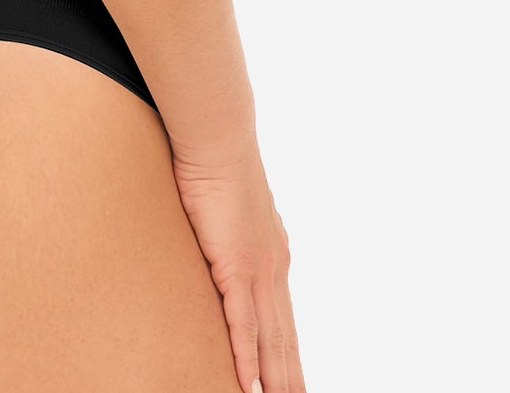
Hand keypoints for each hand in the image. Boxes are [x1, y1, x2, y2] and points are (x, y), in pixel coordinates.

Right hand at [171, 144, 304, 392]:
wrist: (219, 140)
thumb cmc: (217, 162)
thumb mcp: (228, 208)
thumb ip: (229, 231)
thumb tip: (218, 238)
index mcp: (273, 254)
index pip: (283, 315)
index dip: (289, 352)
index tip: (293, 380)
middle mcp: (273, 266)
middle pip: (285, 335)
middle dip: (290, 375)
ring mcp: (258, 268)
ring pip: (270, 337)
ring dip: (275, 377)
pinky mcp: (235, 265)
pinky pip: (242, 321)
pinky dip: (246, 355)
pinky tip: (247, 381)